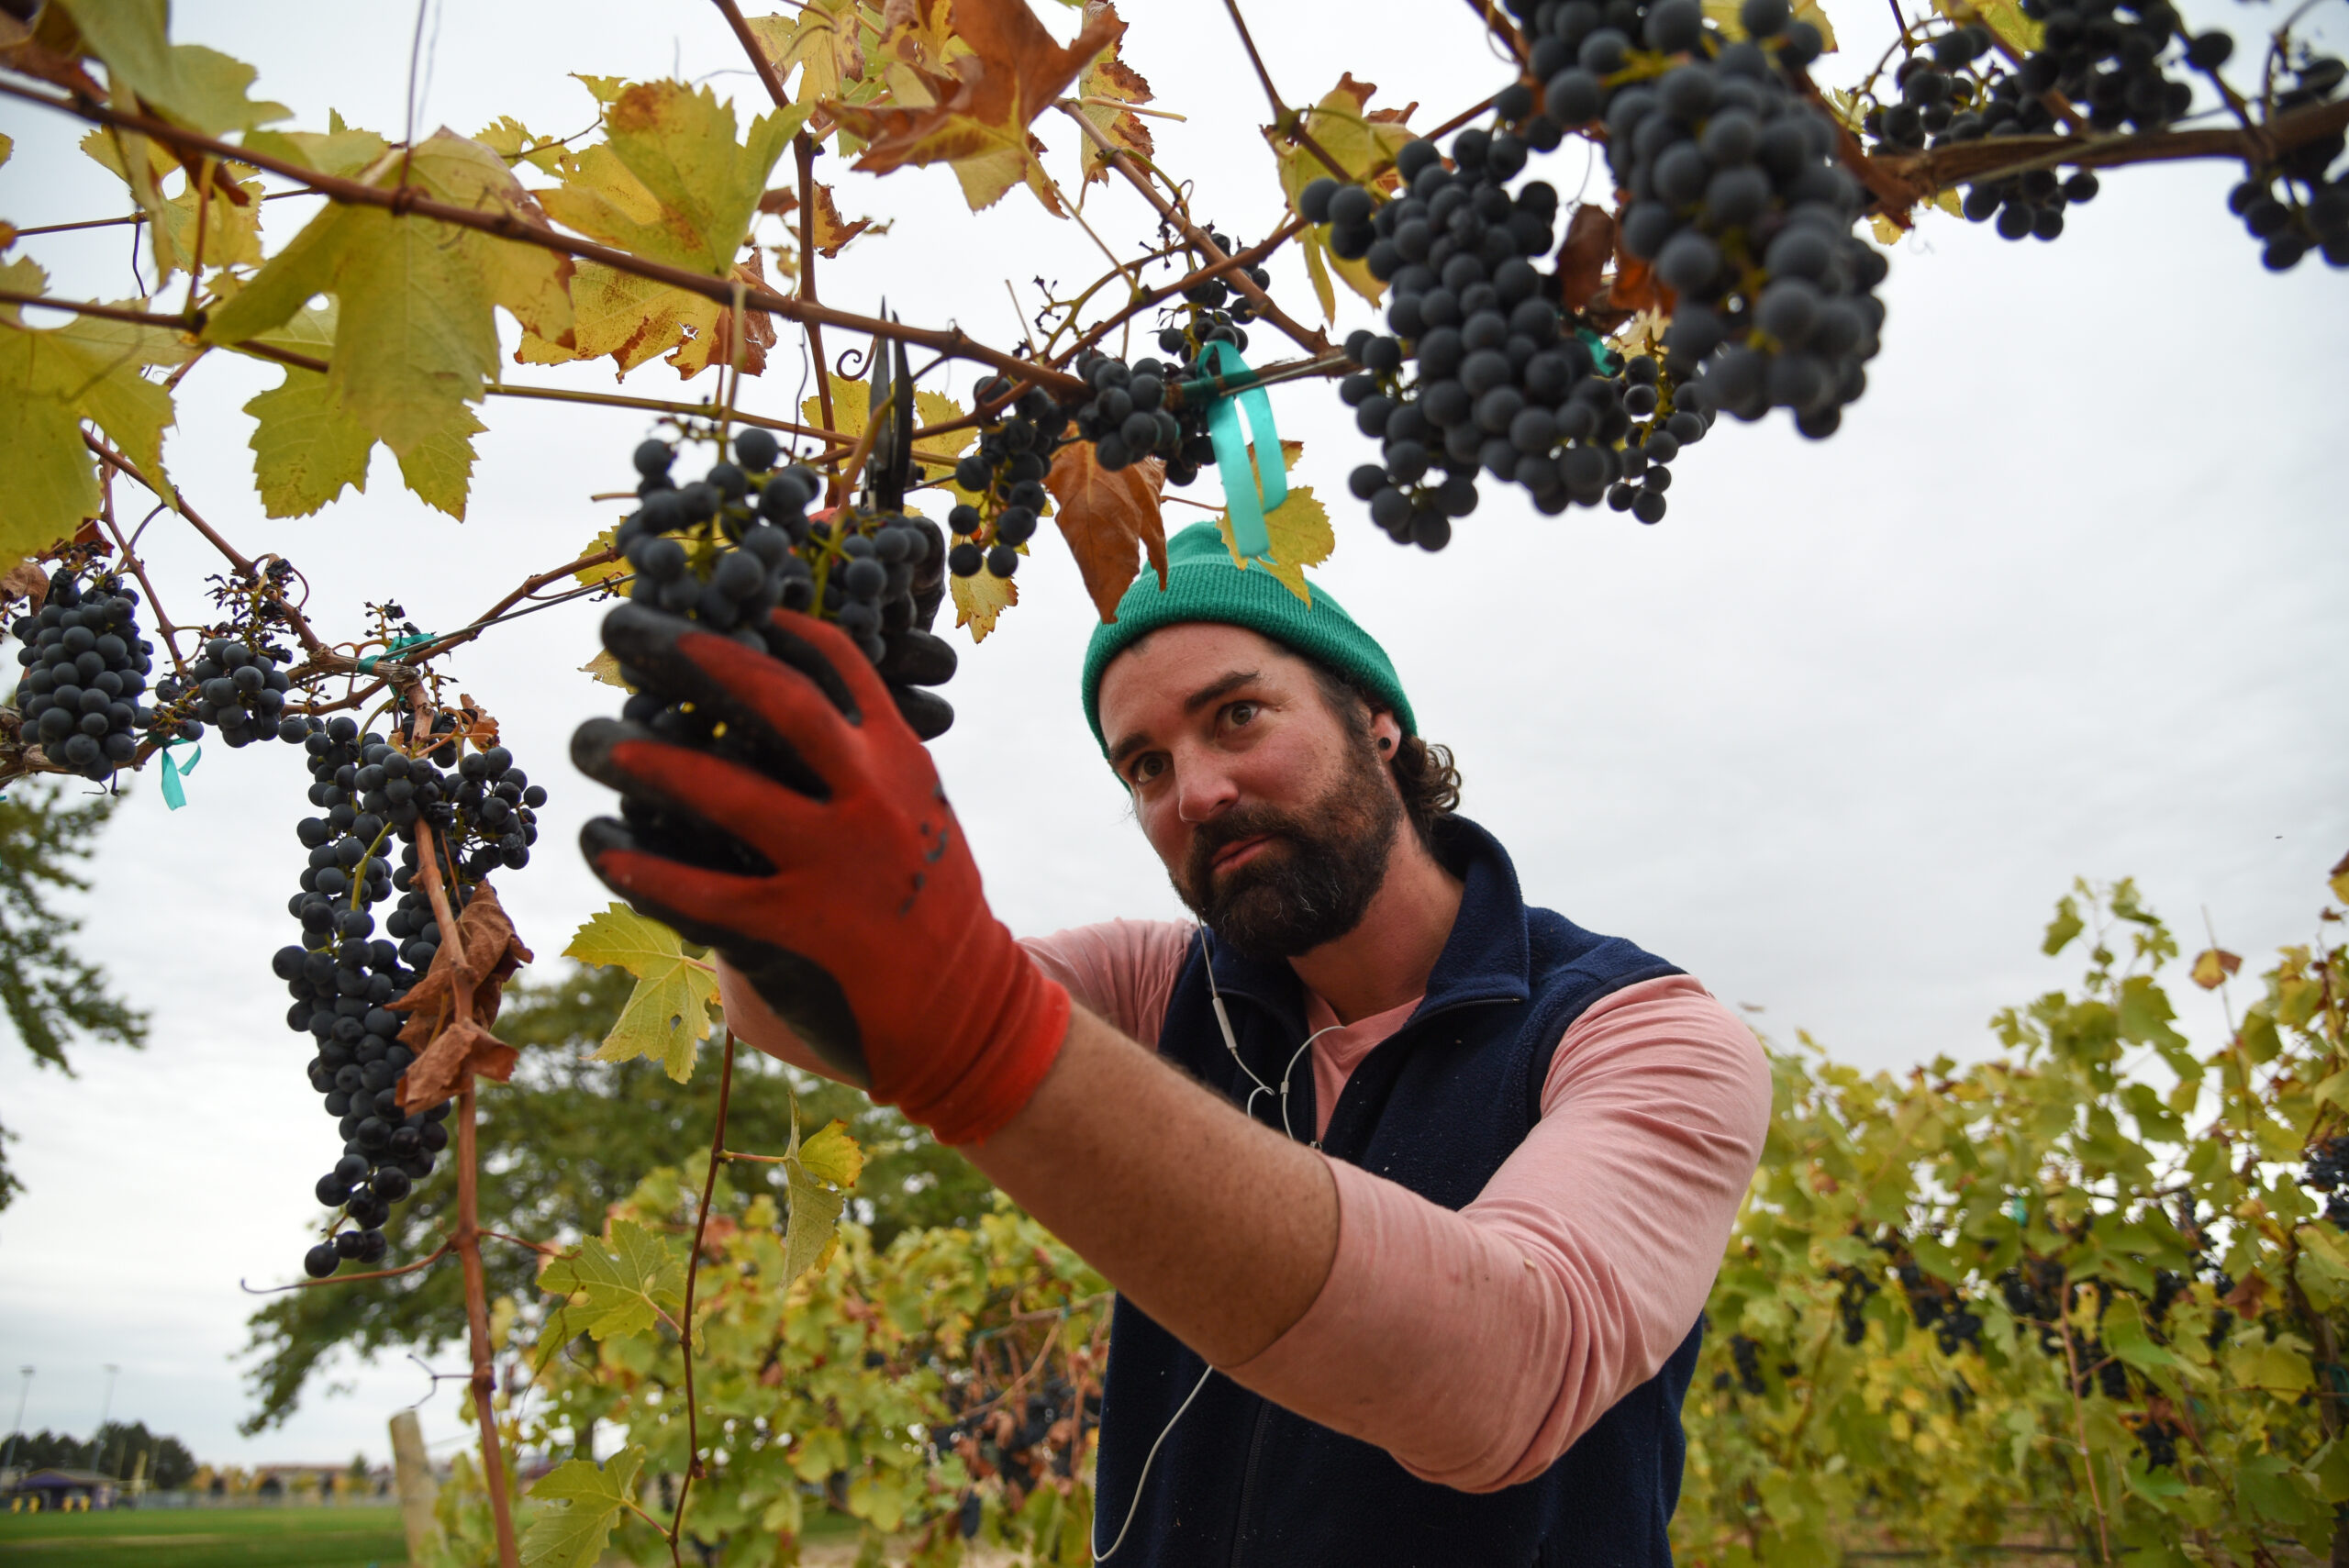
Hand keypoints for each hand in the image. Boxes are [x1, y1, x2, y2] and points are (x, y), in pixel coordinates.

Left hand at [570, 604, 1068, 1143]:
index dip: (772, 626)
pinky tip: (600, 845)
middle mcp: (870, 800)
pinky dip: (640, 866)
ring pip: (720, 789)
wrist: (970, 1018)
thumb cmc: (932, 914)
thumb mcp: (918, 818)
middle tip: (628, 630)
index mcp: (902, 761)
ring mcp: (832, 865)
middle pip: (774, 700)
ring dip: (645, 758)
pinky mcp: (794, 932)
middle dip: (693, 655)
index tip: (723, 606)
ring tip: (594, 740)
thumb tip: (764, 728)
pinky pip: (697, 890)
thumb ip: (857, 772)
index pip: (837, 666)